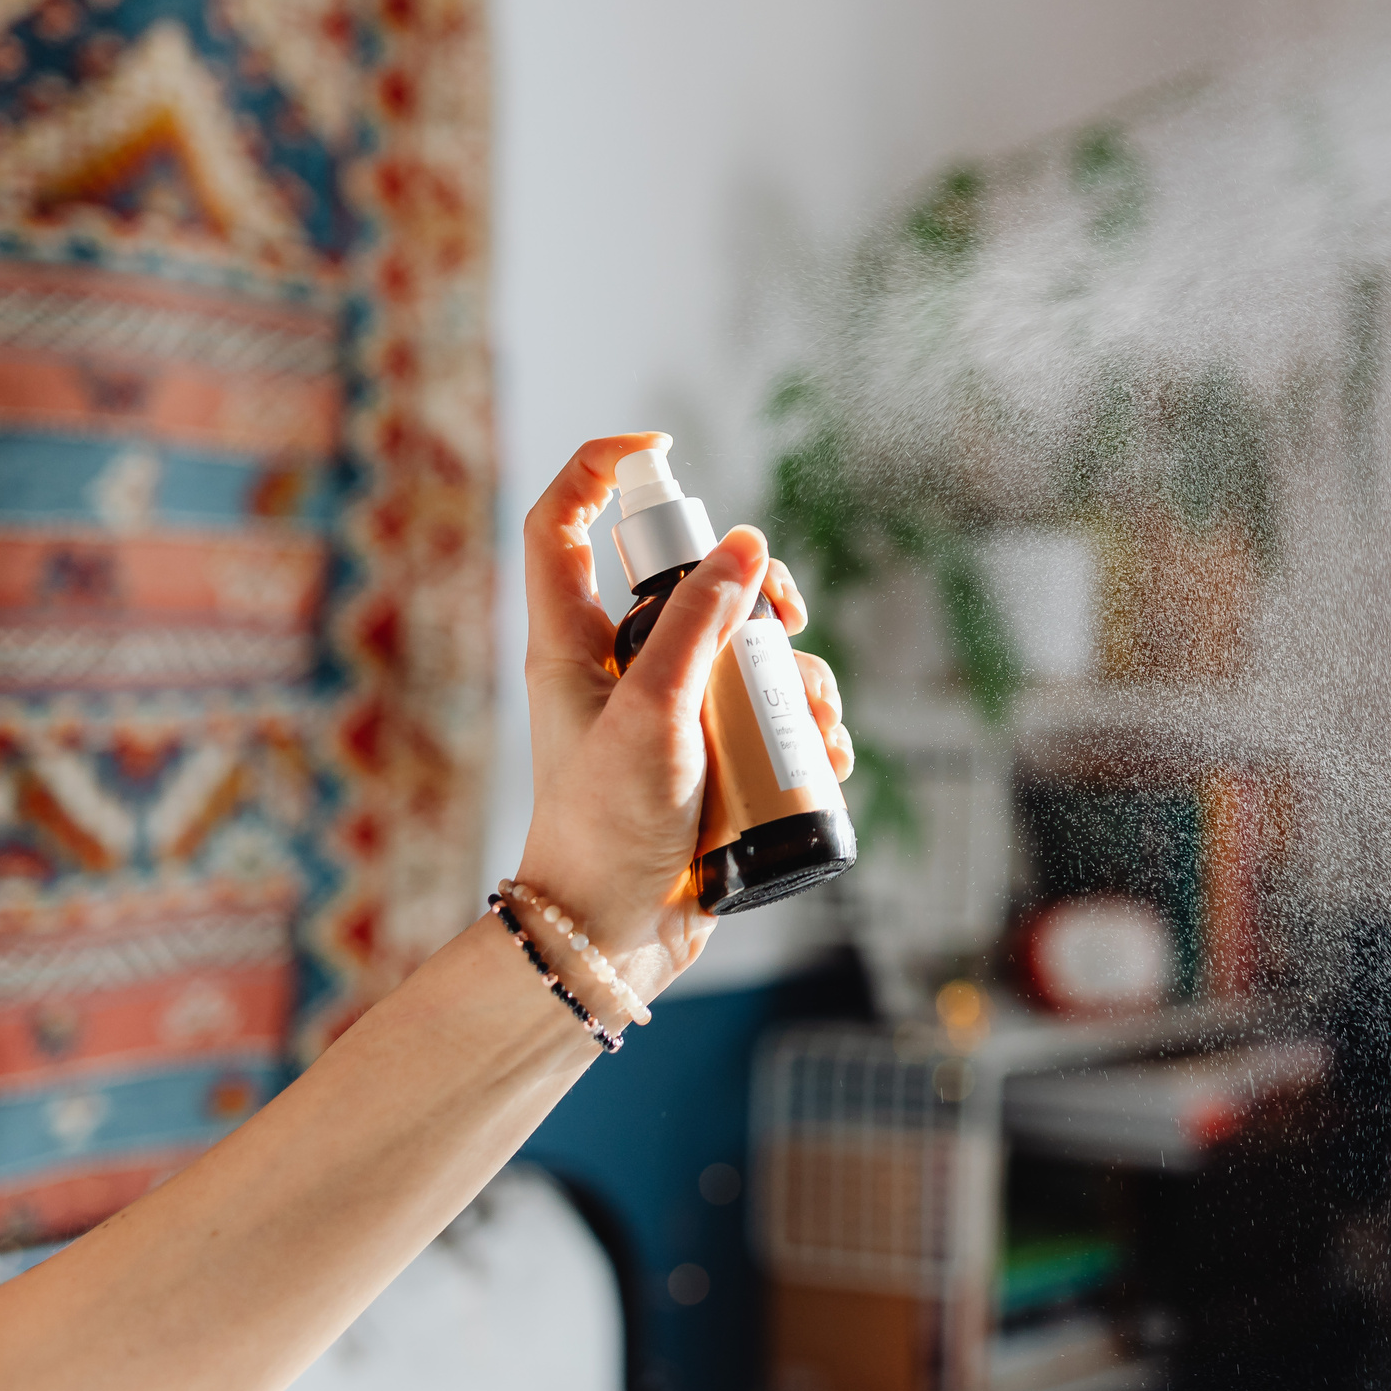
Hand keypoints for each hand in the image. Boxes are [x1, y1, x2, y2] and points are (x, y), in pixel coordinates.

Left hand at [508, 435, 850, 1003]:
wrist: (611, 939)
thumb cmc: (605, 828)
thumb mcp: (653, 715)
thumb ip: (697, 625)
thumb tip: (745, 544)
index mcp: (572, 644)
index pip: (562, 525)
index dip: (598, 469)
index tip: (662, 451)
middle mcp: (619, 668)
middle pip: (693, 583)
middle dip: (756, 592)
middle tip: (788, 619)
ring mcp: (669, 714)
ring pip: (748, 652)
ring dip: (798, 677)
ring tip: (816, 724)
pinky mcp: (712, 759)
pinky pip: (771, 716)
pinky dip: (808, 728)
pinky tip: (827, 760)